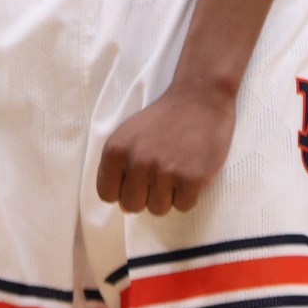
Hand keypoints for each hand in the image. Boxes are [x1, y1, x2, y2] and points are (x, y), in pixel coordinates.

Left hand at [98, 89, 234, 214]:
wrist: (200, 99)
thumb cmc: (164, 118)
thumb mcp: (130, 134)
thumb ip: (119, 167)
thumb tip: (123, 208)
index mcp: (115, 150)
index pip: (106, 194)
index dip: (122, 190)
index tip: (136, 179)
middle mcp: (137, 162)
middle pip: (132, 206)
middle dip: (145, 195)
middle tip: (160, 174)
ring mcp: (165, 171)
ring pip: (158, 209)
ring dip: (168, 195)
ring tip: (176, 170)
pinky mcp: (191, 179)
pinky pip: (183, 206)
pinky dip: (188, 195)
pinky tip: (190, 172)